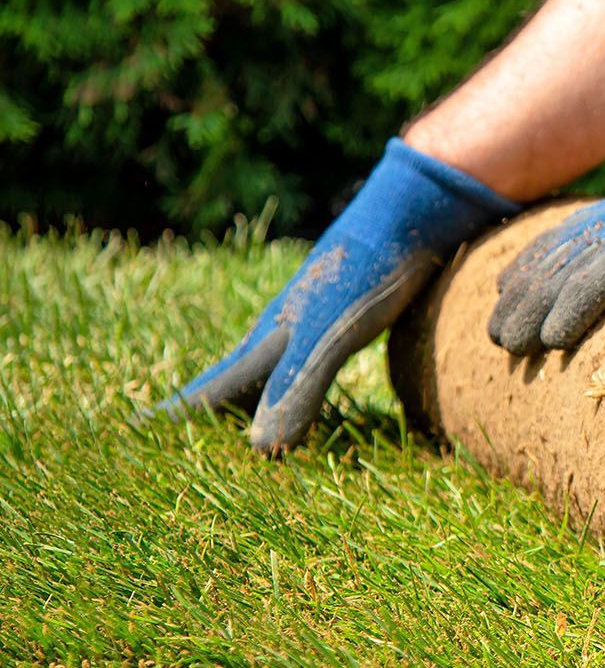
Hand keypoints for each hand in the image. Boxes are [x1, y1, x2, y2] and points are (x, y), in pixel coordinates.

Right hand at [155, 140, 518, 451]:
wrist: (406, 216)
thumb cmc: (363, 274)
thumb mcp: (329, 337)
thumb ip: (297, 388)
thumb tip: (260, 451)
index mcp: (265, 342)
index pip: (209, 390)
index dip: (175, 417)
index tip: (134, 438)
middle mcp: (278, 334)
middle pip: (229, 383)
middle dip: (199, 416)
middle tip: (164, 443)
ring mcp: (308, 324)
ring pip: (263, 372)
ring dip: (243, 403)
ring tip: (224, 427)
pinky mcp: (341, 319)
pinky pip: (299, 363)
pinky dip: (286, 387)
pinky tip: (295, 389)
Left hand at [487, 112, 604, 354]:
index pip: (585, 236)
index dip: (541, 266)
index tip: (512, 301)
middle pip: (571, 249)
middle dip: (527, 291)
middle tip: (496, 335)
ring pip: (582, 264)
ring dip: (539, 307)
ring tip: (509, 345)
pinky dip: (578, 303)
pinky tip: (553, 336)